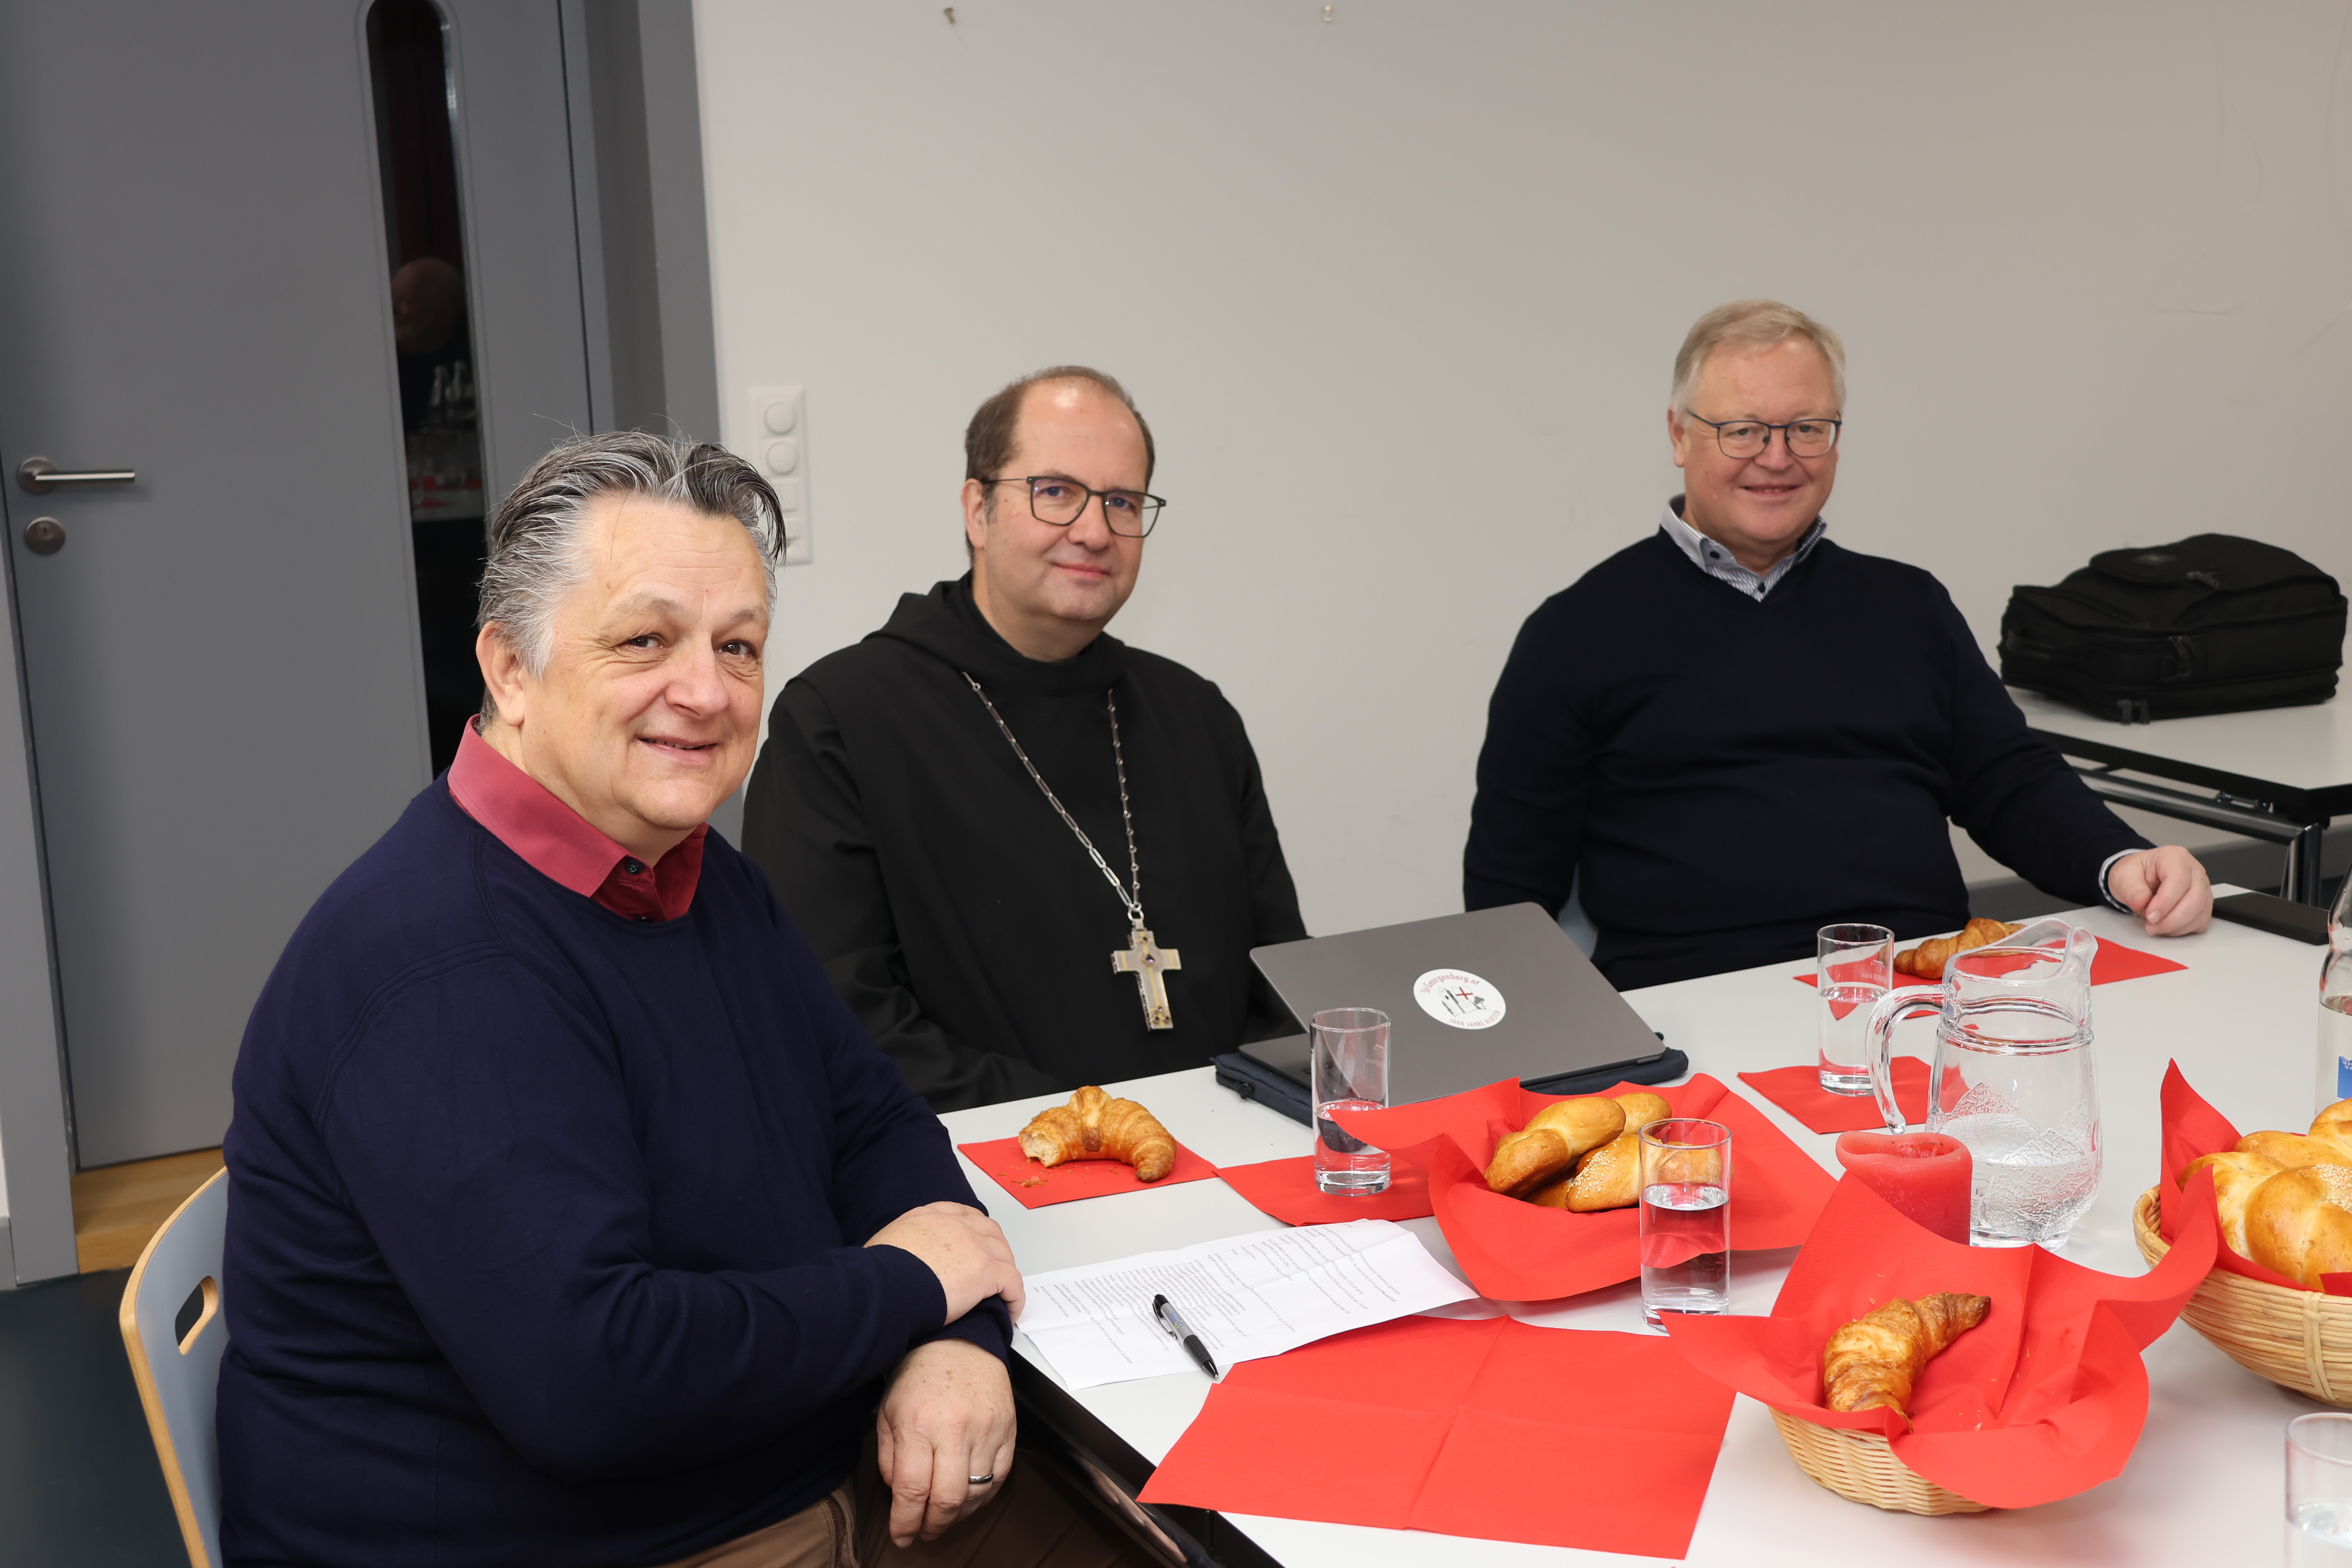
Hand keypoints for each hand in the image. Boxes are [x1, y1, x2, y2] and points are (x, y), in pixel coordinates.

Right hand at [866, 1202, 1023, 1323]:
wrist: (884, 1288)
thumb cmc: (876, 1275)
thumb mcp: (882, 1246)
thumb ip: (900, 1245)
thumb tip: (897, 1260)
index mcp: (929, 1216)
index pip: (962, 1215)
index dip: (974, 1230)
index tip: (976, 1245)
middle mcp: (955, 1225)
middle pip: (989, 1231)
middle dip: (995, 1250)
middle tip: (995, 1272)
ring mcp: (974, 1245)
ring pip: (1004, 1255)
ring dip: (1006, 1274)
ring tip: (1004, 1294)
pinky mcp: (987, 1270)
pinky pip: (1013, 1283)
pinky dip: (1015, 1297)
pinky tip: (1011, 1311)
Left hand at [875, 1338, 1015, 1546]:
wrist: (961, 1339)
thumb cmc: (919, 1374)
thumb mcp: (888, 1411)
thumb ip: (888, 1457)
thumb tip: (900, 1495)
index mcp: (918, 1424)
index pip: (912, 1490)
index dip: (905, 1522)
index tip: (901, 1535)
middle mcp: (954, 1429)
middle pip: (948, 1499)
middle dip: (933, 1526)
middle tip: (923, 1531)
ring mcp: (986, 1430)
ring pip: (976, 1494)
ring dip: (958, 1515)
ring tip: (944, 1516)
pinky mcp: (1008, 1430)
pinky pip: (1000, 1478)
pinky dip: (984, 1497)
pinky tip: (969, 1498)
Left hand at [2107, 845, 2211, 936]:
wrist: (2139, 877)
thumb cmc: (2135, 873)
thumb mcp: (2123, 875)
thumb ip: (2132, 889)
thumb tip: (2142, 904)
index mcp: (2174, 857)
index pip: (2179, 881)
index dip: (2165, 902)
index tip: (2150, 916)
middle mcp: (2194, 870)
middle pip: (2195, 899)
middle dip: (2172, 919)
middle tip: (2151, 926)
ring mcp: (2202, 887)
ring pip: (2201, 912)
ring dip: (2177, 926)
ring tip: (2156, 928)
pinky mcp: (2204, 902)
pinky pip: (2202, 920)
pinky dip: (2185, 929)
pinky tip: (2168, 928)